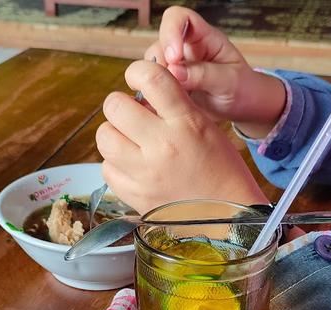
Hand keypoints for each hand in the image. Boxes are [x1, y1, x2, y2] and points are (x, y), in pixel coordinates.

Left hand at [96, 60, 267, 213]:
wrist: (227, 217)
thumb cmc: (220, 170)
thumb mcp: (206, 127)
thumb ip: (173, 107)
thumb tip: (140, 95)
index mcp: (186, 124)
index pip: (150, 78)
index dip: (137, 71)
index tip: (137, 79)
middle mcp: (162, 147)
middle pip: (114, 106)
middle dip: (120, 106)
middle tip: (131, 116)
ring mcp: (145, 174)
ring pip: (104, 137)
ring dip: (113, 134)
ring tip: (129, 142)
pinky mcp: (135, 196)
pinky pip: (107, 169)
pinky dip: (115, 164)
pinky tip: (131, 166)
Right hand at [145, 6, 285, 137]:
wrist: (240, 107)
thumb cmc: (240, 88)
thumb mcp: (228, 81)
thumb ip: (203, 75)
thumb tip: (174, 71)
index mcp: (203, 38)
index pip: (180, 18)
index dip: (171, 32)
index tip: (174, 57)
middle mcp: (185, 50)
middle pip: (160, 44)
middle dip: (161, 64)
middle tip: (172, 86)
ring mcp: (175, 69)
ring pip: (152, 67)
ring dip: (156, 83)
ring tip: (172, 99)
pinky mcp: (169, 87)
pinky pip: (152, 87)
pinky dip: (153, 96)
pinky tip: (163, 107)